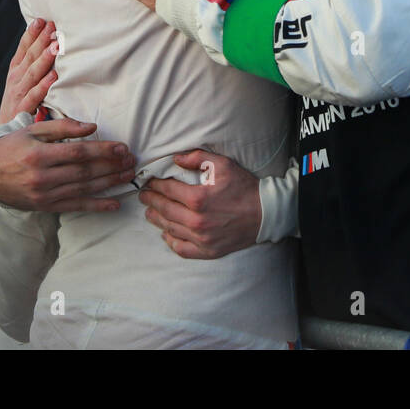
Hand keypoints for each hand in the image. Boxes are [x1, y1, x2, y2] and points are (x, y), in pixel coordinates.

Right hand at [0, 18, 56, 123]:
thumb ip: (31, 61)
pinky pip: (35, 95)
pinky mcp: (23, 108)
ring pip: (33, 73)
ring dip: (44, 59)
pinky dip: (44, 86)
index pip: (23, 48)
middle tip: (52, 26)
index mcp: (15, 69)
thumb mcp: (21, 78)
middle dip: (41, 40)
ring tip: (55, 47)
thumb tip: (47, 39)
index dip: (31, 34)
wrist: (5, 130)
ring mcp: (18, 93)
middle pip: (29, 56)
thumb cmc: (19, 99)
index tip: (41, 20)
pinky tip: (54, 76)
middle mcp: (16, 78)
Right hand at [0, 118, 134, 212]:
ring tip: (128, 177)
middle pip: (85, 172)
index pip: (78, 153)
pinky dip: (96, 206)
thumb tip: (92, 127)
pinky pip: (75, 206)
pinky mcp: (46, 207)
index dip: (103, 150)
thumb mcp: (32, 130)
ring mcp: (44, 195)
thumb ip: (63, 127)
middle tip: (131, 161)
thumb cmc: (12, 148)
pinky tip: (114, 204)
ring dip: (109, 184)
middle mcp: (42, 177)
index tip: (122, 148)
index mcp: (39, 155)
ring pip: (83, 189)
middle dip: (111, 167)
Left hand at [139, 150, 261, 258]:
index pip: (167, 190)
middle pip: (165, 209)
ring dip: (156, 219)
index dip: (155, 185)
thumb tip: (175, 158)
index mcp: (198, 198)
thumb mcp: (223, 165)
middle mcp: (197, 220)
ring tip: (149, 213)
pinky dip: (171, 241)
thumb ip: (197, 158)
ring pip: (170, 228)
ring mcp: (201, 238)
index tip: (149, 182)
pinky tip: (166, 233)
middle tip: (144, 196)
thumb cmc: (244, 187)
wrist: (265, 213)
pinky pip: (182, 249)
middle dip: (151, 201)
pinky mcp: (208, 250)